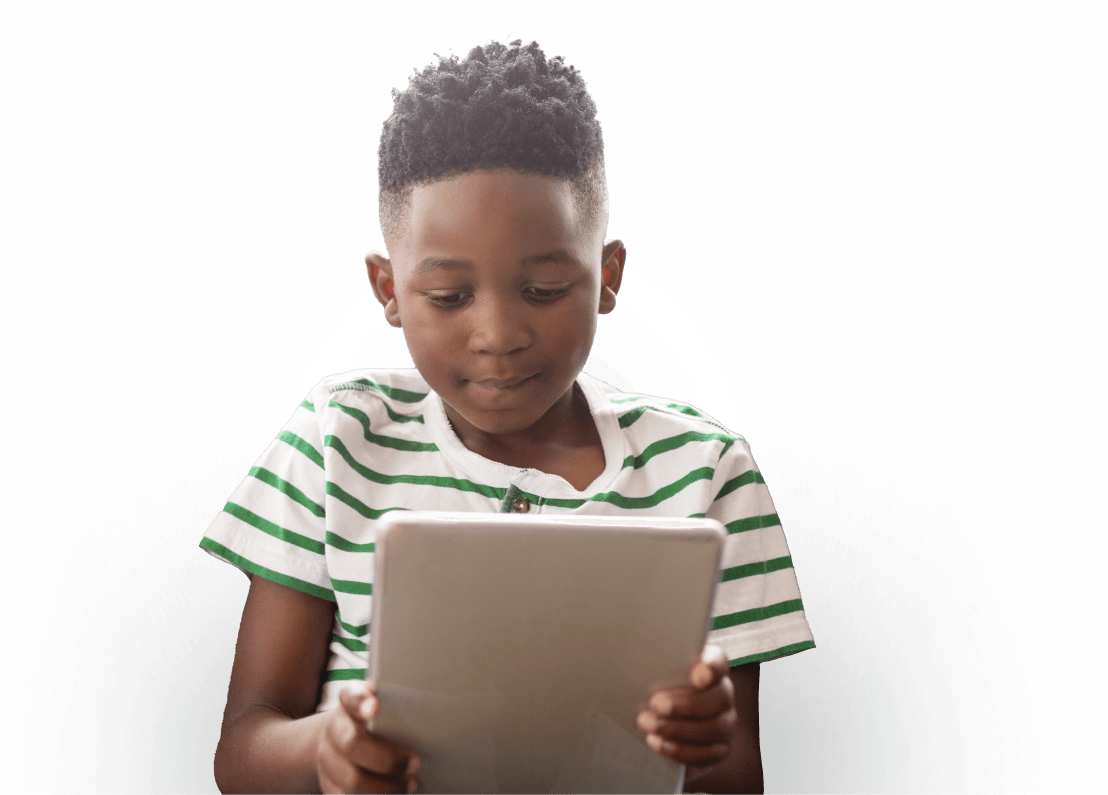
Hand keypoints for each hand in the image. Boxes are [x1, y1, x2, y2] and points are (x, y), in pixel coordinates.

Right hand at [316, 681, 420, 793]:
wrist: (339, 740)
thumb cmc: (375, 721)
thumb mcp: (383, 705)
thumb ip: (396, 703)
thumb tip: (429, 706)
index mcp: (349, 702)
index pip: (352, 698)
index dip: (361, 703)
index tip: (376, 709)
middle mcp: (334, 729)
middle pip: (353, 745)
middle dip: (388, 760)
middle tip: (416, 763)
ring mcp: (327, 759)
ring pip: (353, 780)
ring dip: (386, 788)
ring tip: (411, 785)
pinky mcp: (329, 785)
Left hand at [636, 644, 736, 770]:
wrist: (666, 718)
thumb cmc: (662, 686)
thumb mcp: (659, 672)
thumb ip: (659, 666)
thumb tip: (641, 663)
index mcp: (712, 668)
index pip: (719, 662)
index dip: (711, 668)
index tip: (696, 675)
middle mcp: (724, 694)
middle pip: (718, 698)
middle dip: (685, 704)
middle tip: (655, 704)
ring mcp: (725, 722)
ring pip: (712, 728)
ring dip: (676, 728)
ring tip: (648, 724)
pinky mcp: (720, 748)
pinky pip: (705, 754)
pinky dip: (678, 749)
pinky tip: (656, 741)